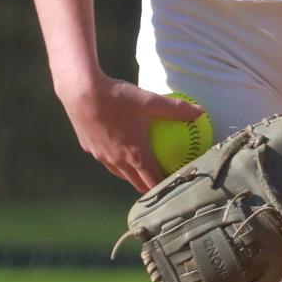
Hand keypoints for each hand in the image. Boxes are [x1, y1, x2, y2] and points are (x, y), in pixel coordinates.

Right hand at [59, 77, 204, 192]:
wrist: (81, 92)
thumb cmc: (118, 97)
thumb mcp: (150, 101)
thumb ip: (176, 108)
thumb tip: (200, 112)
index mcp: (135, 155)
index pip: (153, 182)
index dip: (165, 188)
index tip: (176, 189)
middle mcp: (117, 161)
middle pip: (135, 183)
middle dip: (149, 188)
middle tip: (163, 184)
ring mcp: (101, 156)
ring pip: (119, 172)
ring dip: (131, 175)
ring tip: (141, 170)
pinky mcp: (89, 148)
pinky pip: (105, 158)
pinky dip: (115, 158)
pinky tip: (118, 146)